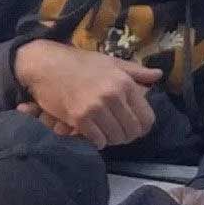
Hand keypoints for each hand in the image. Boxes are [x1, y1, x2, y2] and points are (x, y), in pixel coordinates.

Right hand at [14, 40, 160, 149]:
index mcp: (124, 83)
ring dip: (112, 139)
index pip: (147, 118)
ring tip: (105, 131)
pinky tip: (93, 133)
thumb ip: (136, 72)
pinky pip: (98, 141)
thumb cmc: (80, 63)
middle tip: (118, 131)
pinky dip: (97, 141)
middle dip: (127, 135)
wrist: (45, 64)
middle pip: (133, 131)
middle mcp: (113, 96)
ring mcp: (96, 107)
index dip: (143, 127)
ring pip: (117, 138)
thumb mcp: (111, 63)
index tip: (135, 126)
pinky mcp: (79, 118)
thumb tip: (158, 74)